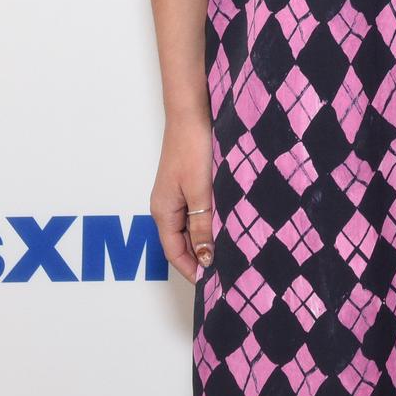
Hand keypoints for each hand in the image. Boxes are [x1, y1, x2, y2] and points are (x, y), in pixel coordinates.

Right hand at [151, 116, 213, 283]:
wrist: (192, 112)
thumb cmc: (192, 147)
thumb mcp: (200, 191)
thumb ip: (203, 225)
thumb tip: (206, 257)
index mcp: (163, 211)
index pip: (175, 253)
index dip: (192, 270)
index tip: (212, 283)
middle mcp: (167, 206)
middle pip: (183, 242)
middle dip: (202, 257)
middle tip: (227, 270)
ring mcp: (177, 194)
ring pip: (192, 227)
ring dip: (208, 238)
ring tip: (232, 250)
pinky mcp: (188, 183)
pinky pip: (197, 211)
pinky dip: (211, 221)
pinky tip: (228, 222)